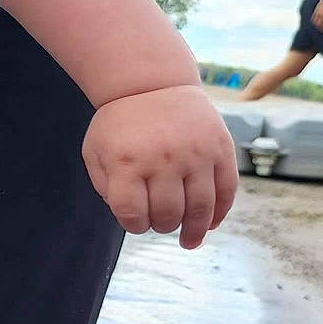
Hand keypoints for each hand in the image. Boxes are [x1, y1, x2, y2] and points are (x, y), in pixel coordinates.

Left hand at [82, 84, 237, 249]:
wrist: (152, 82)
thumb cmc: (120, 124)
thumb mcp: (95, 151)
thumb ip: (105, 187)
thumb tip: (130, 217)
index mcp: (128, 162)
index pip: (132, 213)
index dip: (134, 225)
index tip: (136, 222)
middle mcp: (164, 159)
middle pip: (168, 213)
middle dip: (162, 225)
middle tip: (160, 222)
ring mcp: (196, 153)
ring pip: (200, 208)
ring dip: (194, 230)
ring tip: (188, 241)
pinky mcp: (220, 148)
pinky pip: (226, 189)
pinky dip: (220, 212)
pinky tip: (210, 224)